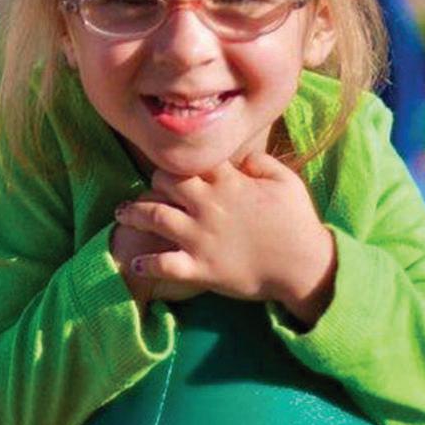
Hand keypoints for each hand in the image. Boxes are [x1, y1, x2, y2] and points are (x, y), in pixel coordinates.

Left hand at [114, 153, 336, 325]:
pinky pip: (164, 265)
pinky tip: (135, 263)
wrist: (305, 267)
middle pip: (164, 182)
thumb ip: (260, 162)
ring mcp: (201, 238)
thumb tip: (240, 156)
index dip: (178, 161)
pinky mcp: (200, 268)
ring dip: (132, 213)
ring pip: (154, 217)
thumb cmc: (297, 223)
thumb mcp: (286, 182)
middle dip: (152, 183)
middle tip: (147, 189)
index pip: (191, 161)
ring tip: (120, 213)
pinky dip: (147, 264)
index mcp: (229, 183)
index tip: (174, 167)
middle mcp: (208, 206)